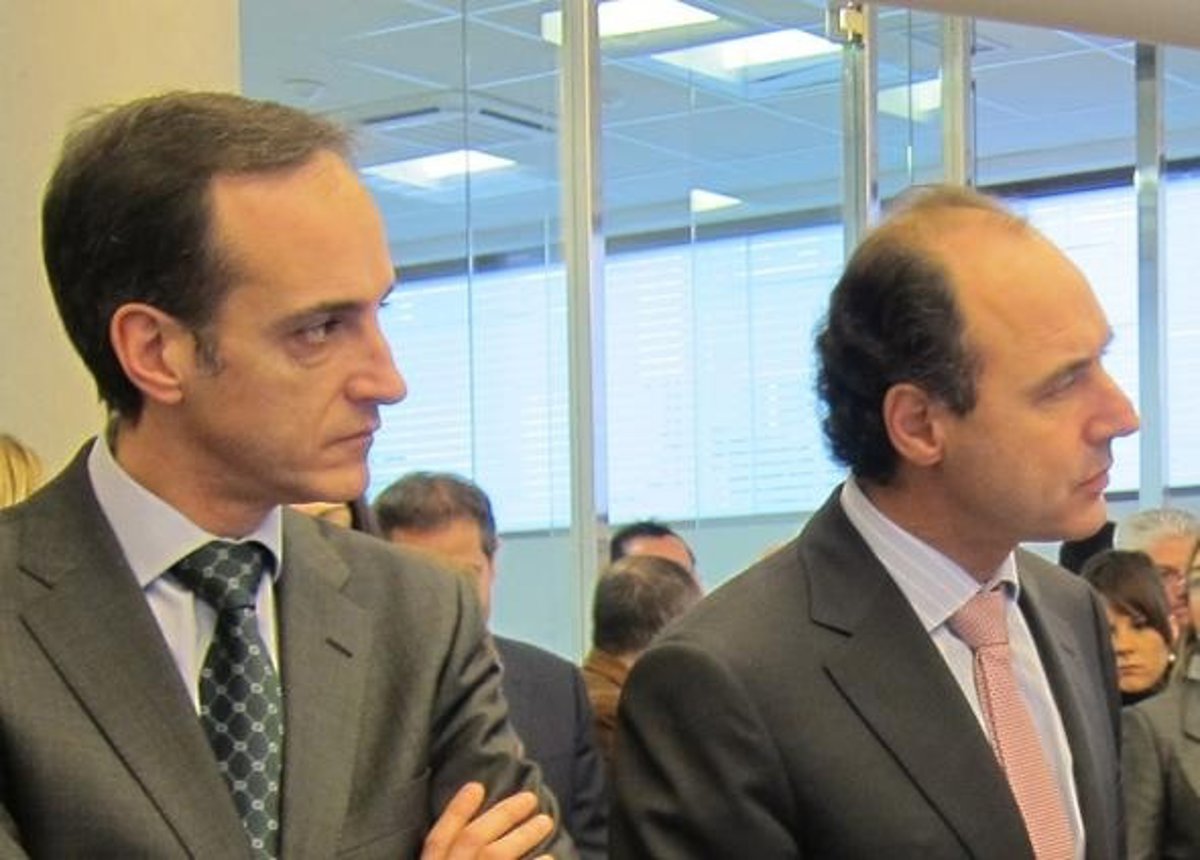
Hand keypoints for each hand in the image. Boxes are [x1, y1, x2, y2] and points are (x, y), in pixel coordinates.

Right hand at [421, 781, 554, 859]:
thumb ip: (445, 855)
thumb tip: (468, 835)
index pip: (437, 840)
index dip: (456, 811)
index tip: (476, 787)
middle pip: (473, 841)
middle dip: (502, 815)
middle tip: (530, 799)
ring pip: (497, 856)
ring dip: (524, 835)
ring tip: (546, 822)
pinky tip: (549, 857)